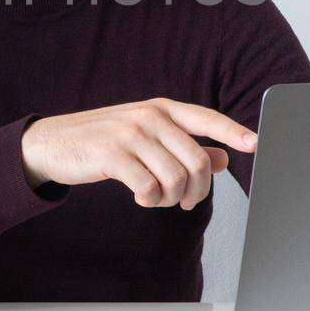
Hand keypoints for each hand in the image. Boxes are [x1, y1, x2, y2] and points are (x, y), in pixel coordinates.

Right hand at [20, 97, 257, 209]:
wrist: (53, 143)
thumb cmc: (105, 140)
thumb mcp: (147, 137)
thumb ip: (186, 146)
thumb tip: (225, 158)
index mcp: (163, 108)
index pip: (208, 119)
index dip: (234, 132)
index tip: (256, 144)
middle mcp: (151, 116)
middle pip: (198, 161)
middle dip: (197, 192)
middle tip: (185, 202)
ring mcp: (132, 133)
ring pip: (176, 179)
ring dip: (171, 199)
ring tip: (157, 197)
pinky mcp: (113, 154)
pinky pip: (149, 188)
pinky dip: (150, 200)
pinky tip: (140, 196)